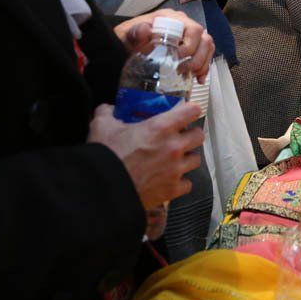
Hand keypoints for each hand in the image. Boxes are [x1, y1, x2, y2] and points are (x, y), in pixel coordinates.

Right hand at [88, 102, 203, 209]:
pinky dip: (180, 182)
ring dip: (187, 158)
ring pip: (196, 160)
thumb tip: (107, 109)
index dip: (190, 110)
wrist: (102, 190)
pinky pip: (187, 184)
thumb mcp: (102, 127)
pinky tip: (169, 180)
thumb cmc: (105, 156)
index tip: (186, 112)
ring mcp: (176, 169)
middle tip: (179, 137)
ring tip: (175, 159)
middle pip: (198, 136)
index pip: (192, 111)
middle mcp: (174, 147)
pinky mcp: (172, 189)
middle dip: (190, 135)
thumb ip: (107, 114)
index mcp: (161, 127)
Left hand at [114, 9, 213, 81]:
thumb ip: (136, 32)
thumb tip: (146, 29)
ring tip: (191, 75)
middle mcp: (184, 25)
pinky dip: (204, 67)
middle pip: (204, 39)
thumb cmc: (130, 39)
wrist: (127, 45)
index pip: (193, 29)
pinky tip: (198, 78)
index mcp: (172, 18)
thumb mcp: (128, 35)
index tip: (179, 58)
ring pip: (207, 47)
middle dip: (197, 58)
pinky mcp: (190, 47)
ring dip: (202, 63)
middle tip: (183, 70)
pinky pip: (205, 55)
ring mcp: (188, 36)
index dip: (190, 45)